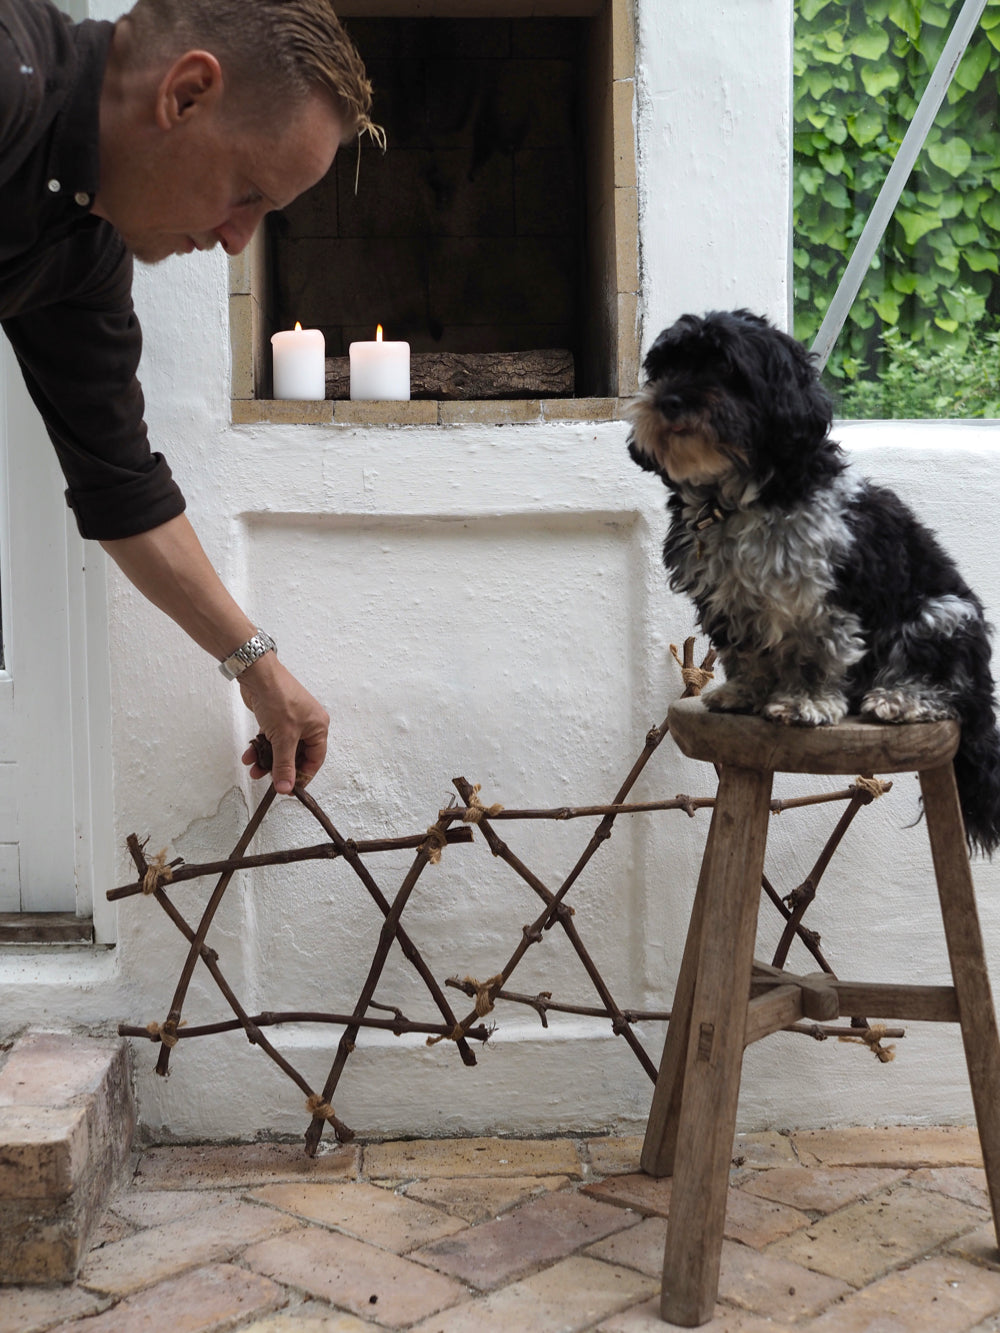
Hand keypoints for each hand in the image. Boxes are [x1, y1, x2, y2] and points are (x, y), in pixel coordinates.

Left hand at [236, 653, 329, 794]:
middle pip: (296, 755)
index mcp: (318, 728)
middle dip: (280, 768)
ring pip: (281, 748)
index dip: (302, 775)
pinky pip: (271, 739)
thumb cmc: (279, 700)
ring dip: (267, 760)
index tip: (288, 787)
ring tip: (254, 770)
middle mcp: (307, 725)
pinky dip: (260, 748)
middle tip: (269, 781)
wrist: (258, 675)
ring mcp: (291, 720)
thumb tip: (286, 787)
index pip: (315, 760)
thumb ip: (284, 765)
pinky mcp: (276, 717)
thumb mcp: (284, 738)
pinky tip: (249, 755)